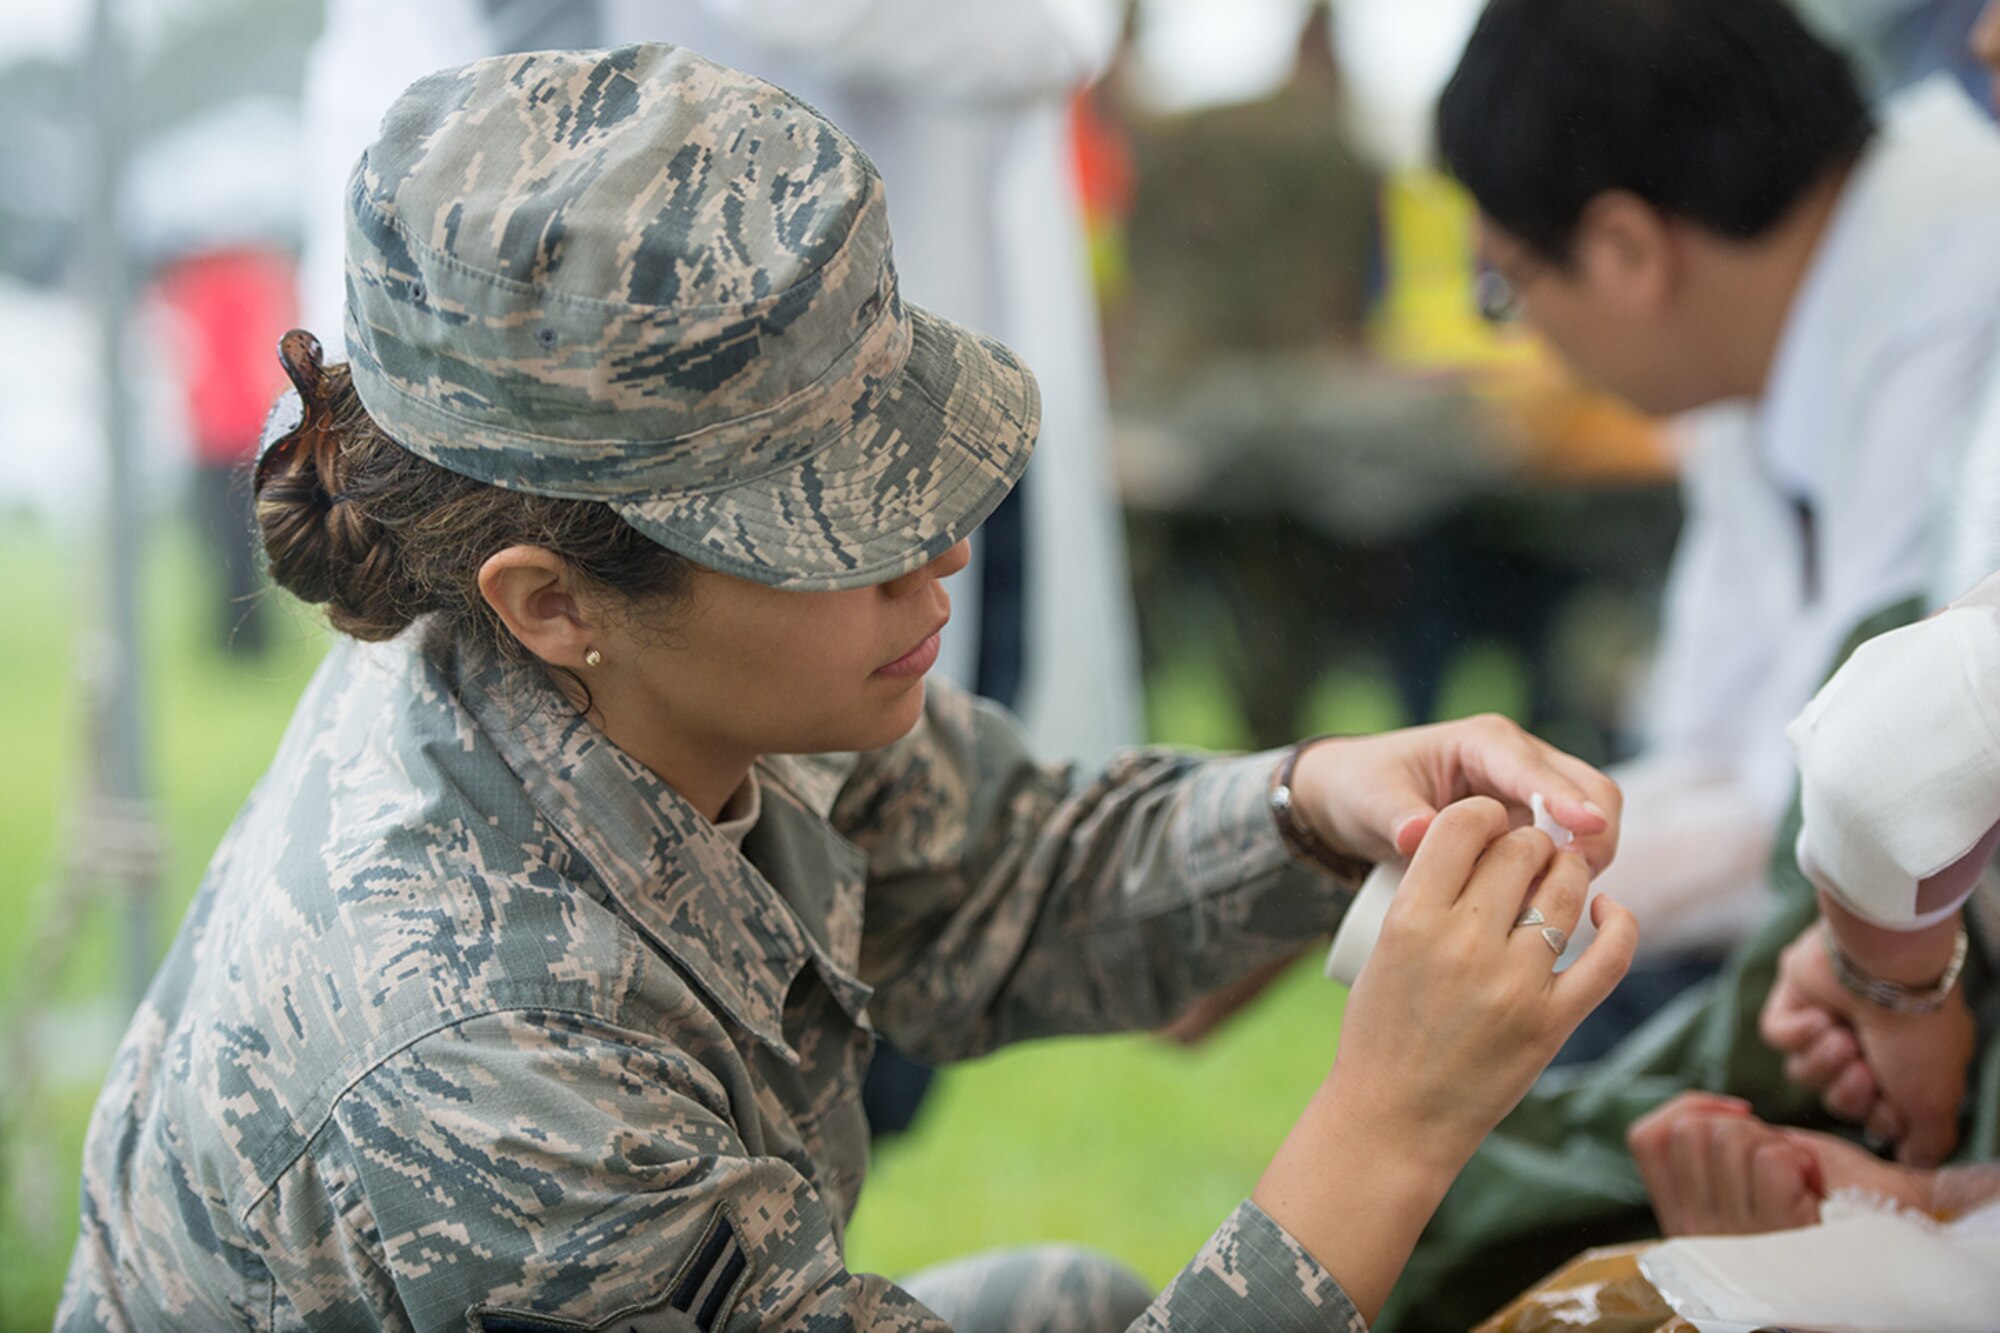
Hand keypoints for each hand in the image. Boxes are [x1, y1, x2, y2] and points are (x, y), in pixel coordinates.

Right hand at [1252, 798, 1636, 1321]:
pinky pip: (1610, 954)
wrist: (1394, 1118)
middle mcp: (1464, 943)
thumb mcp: (1385, 948)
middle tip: (1523, 856)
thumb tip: (1489, 843)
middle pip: (1520, 848)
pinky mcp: (1553, 1021)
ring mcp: (1513, 983)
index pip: (1464, 823)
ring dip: (1568, 870)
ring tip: (1560, 876)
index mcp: (1411, 918)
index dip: (1483, 813)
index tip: (1488, 826)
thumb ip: (1430, 895)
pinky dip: (1618, 921)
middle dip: (1527, 841)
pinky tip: (1607, 908)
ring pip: (1566, 889)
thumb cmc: (1382, 1030)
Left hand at [1288, 716, 1620, 874]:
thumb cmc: (1363, 788)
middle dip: (1596, 830)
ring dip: (1589, 853)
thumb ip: (1397, 817)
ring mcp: (1531, 792)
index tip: (1590, 827)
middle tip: (1580, 878)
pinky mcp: (1532, 823)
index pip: (1535, 769)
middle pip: (1589, 786)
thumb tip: (1417, 835)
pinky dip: (1571, 869)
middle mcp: (1518, 760)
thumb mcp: (1371, 800)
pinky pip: (1571, 844)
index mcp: (1483, 742)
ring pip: (1592, 817)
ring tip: (1562, 894)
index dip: (1565, 798)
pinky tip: (1550, 900)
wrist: (1355, 797)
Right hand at [1629, 1092, 1930, 1235]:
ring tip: (1799, 1178)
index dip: (1689, 1108)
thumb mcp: (1750, 1175)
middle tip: (1777, 1158)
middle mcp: (1695, 1231)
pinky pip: (1770, 1161)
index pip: (1645, 1137)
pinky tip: (1812, 1189)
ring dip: (1775, 1145)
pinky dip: (1800, 1161)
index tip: (1736, 1118)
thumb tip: (1702, 1109)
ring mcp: (1731, 1238)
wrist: (1890, 1239)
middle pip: (1690, 1131)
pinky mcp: (1773, 1237)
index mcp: (1681, 1214)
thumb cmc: (1825, 1203)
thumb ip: (1715, 1151)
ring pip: (1729, 1140)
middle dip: (1742, 1127)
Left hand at [1759, 923, 1974, 1166]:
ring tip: (1843, 1039)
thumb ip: (1925, 1140)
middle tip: (1863, 1068)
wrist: (1884, 971)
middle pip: (1836, 1099)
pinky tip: (1822, 1016)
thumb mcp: (1935, 1103)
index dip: (1879, 1117)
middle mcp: (1870, 1043)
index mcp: (1906, 1065)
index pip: (1876, 1117)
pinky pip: (1778, 1036)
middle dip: (1848, 1091)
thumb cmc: (1917, 1036)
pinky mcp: (1794, 998)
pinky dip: (1799, 1032)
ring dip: (1824, 1060)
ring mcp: (1831, 1019)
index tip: (1892, 1102)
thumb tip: (1913, 1163)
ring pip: (1803, 1072)